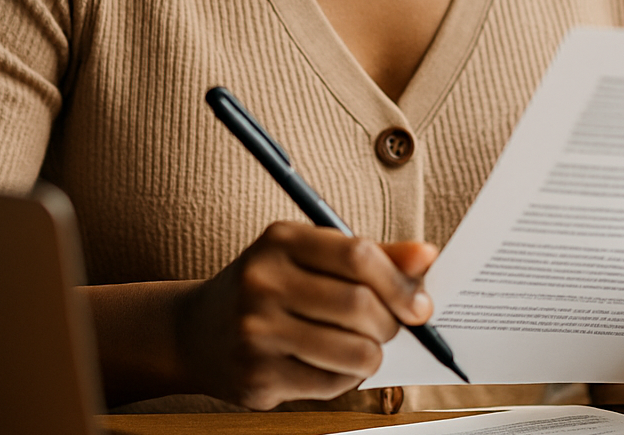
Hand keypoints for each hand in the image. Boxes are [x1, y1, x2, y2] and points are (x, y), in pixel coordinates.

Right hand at [175, 221, 436, 409]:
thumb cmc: (270, 285)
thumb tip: (428, 255)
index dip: (400, 282)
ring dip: (373, 354)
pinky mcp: (257, 378)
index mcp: (281, 240)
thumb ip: (372, 254)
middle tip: (391, 326)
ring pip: (353, 351)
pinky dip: (346, 378)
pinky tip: (332, 363)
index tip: (420, 303)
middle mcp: (263, 282)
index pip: (358, 255)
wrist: (195, 330)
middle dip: (390, 322)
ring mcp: (256, 332)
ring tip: (363, 346)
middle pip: (360, 306)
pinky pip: (330, 384)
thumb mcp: (310, 254)